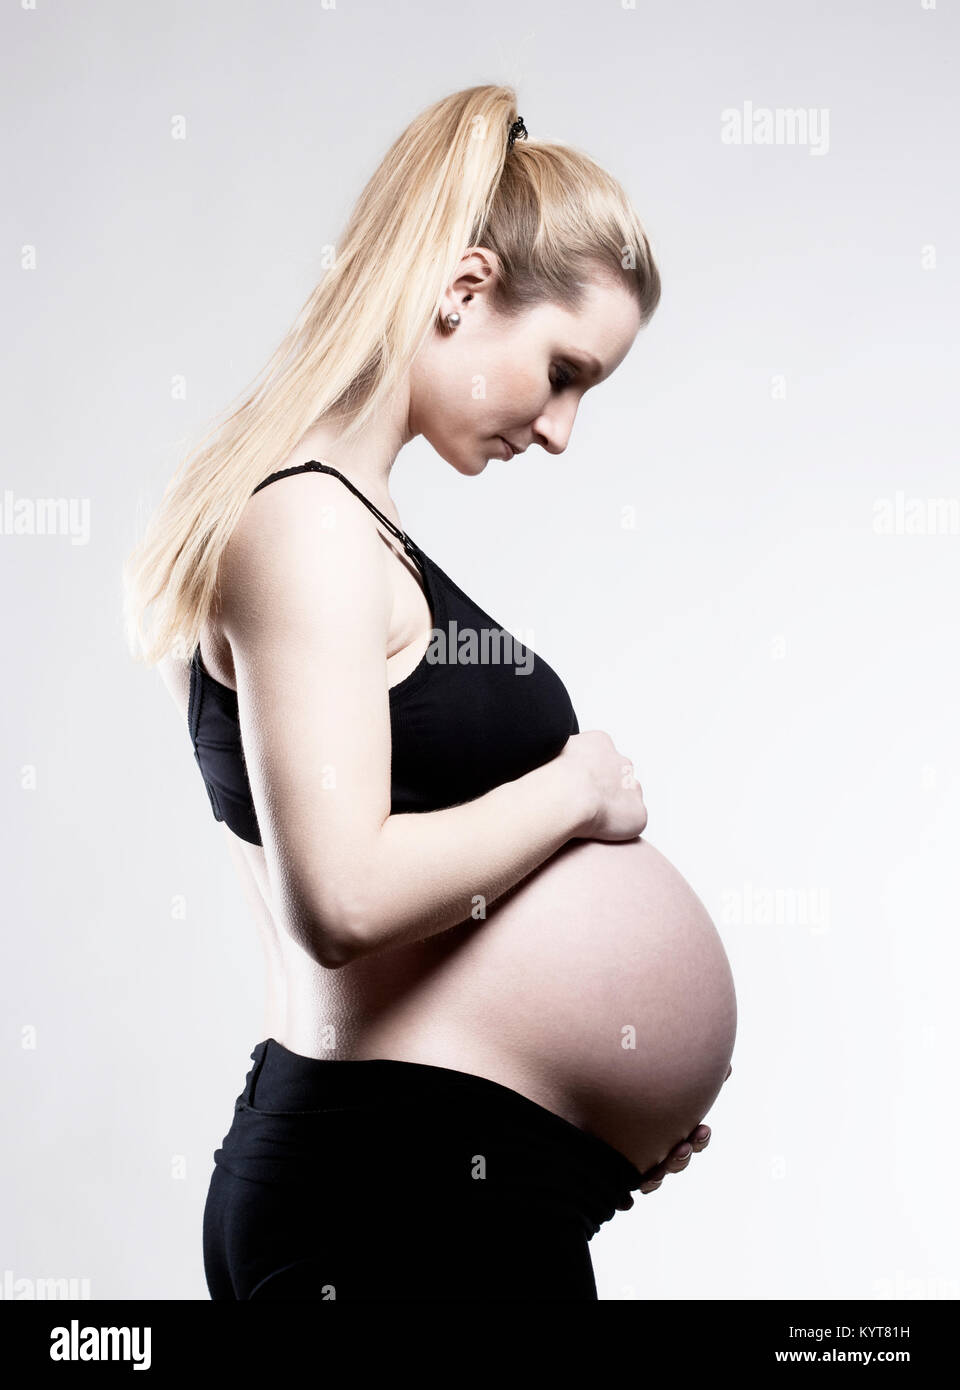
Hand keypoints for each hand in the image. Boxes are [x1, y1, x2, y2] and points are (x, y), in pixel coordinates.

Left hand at [615, 1063, 732, 1207]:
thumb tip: (720, 1061)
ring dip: (657, 1178)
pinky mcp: (606, 1176)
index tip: (702, 1130)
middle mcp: (650, 1149)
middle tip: (682, 1146)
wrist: (573, 1096)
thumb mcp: (644, 1070)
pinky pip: (617, 1194)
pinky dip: (623, 1199)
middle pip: (673, 1162)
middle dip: (680, 1158)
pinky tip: (626, 1200)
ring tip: (656, 1170)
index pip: (689, 1139)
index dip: (698, 1140)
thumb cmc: (614, 1078)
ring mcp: (630, 1164)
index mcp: (664, 1127)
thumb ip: (676, 1064)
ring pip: (650, 1180)